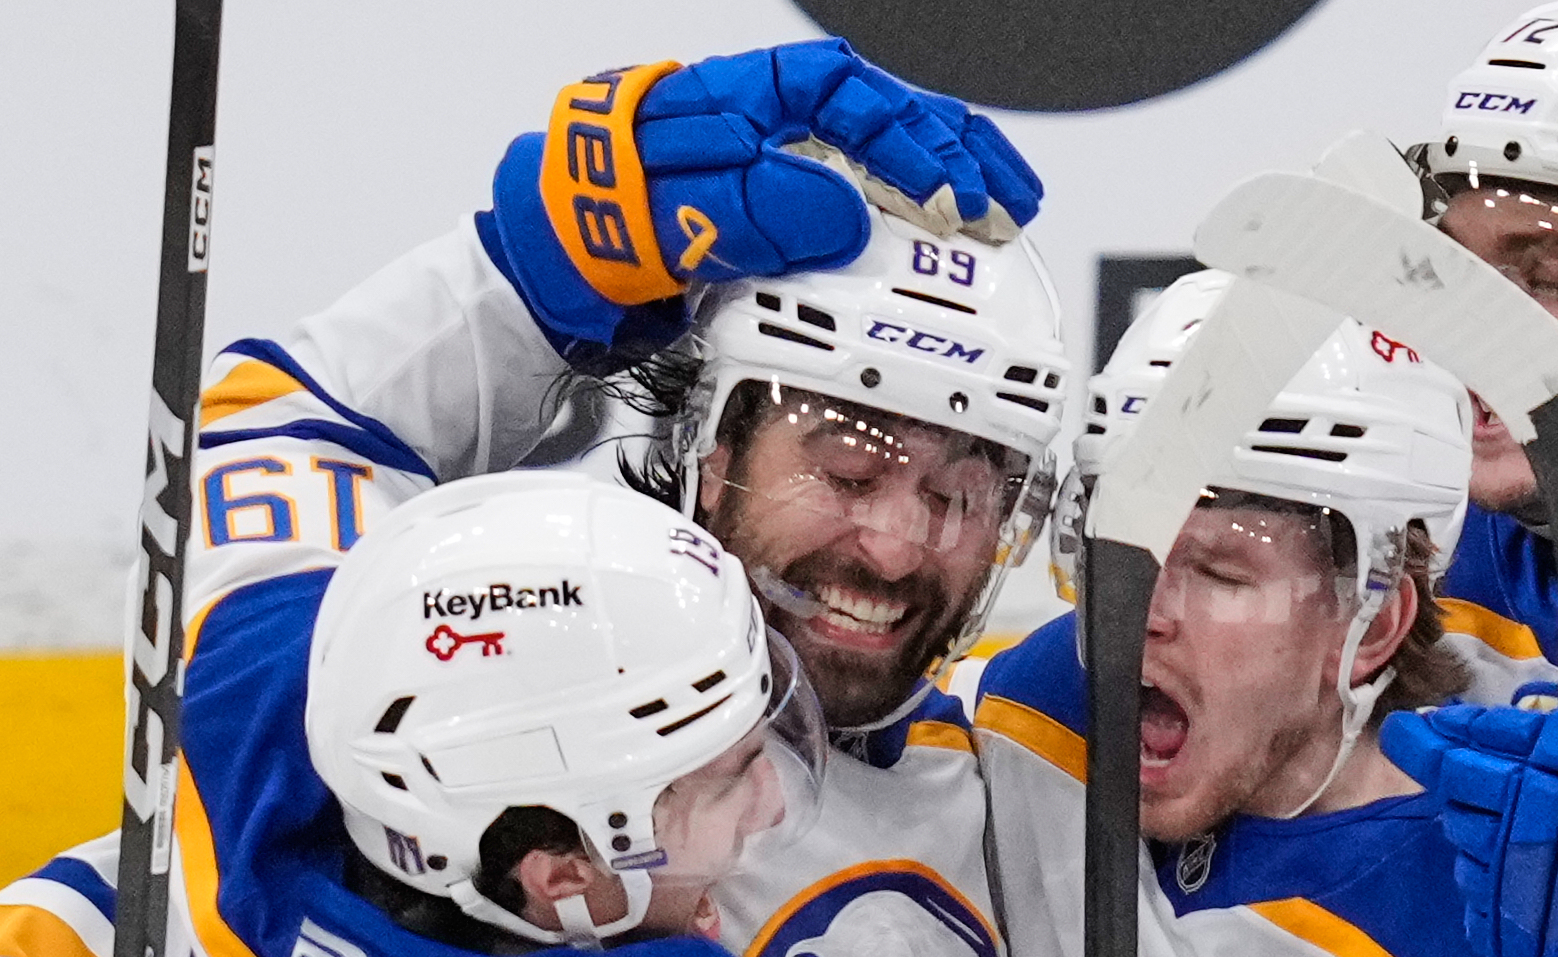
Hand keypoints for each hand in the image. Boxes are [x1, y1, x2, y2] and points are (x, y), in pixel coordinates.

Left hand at [479, 41, 1044, 359]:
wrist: (552, 258)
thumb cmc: (601, 211)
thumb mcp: (686, 208)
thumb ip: (769, 208)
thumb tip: (847, 213)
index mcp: (755, 98)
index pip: (857, 99)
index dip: (913, 142)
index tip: (949, 190)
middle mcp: (778, 127)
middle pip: (890, 122)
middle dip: (956, 159)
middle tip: (1005, 205)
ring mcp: (782, 172)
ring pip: (884, 165)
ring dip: (945, 191)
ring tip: (999, 218)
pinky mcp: (779, 222)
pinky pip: (860, 212)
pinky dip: (907, 227)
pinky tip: (938, 247)